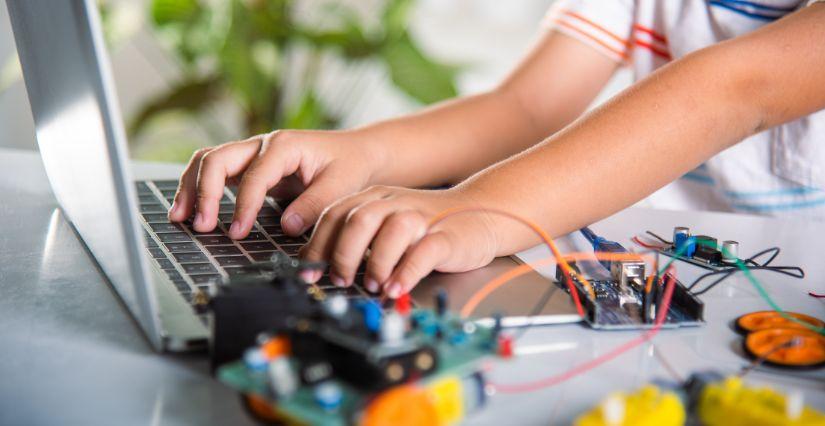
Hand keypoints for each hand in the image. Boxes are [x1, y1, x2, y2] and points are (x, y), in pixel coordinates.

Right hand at [168, 130, 382, 237]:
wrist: (355, 153)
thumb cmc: (349, 165)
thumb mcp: (342, 184)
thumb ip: (315, 205)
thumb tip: (287, 226)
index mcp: (284, 145)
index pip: (254, 176)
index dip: (243, 206)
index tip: (238, 233)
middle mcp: (262, 145)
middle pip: (218, 159)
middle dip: (205, 192)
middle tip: (202, 226)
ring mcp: (252, 153)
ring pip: (209, 161)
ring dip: (192, 188)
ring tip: (181, 218)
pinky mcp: (249, 166)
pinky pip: (215, 171)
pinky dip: (199, 188)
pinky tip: (191, 211)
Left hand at [301, 186, 500, 297]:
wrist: (480, 215)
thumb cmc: (426, 227)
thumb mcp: (385, 226)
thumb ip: (357, 239)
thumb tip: (321, 268)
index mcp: (373, 199)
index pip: (335, 215)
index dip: (318, 246)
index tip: (309, 273)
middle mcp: (394, 203)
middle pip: (358, 220)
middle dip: (343, 254)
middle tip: (340, 279)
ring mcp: (421, 218)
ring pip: (391, 231)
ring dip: (376, 262)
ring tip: (372, 284)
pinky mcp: (446, 237)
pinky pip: (423, 252)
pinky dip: (406, 272)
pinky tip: (396, 288)